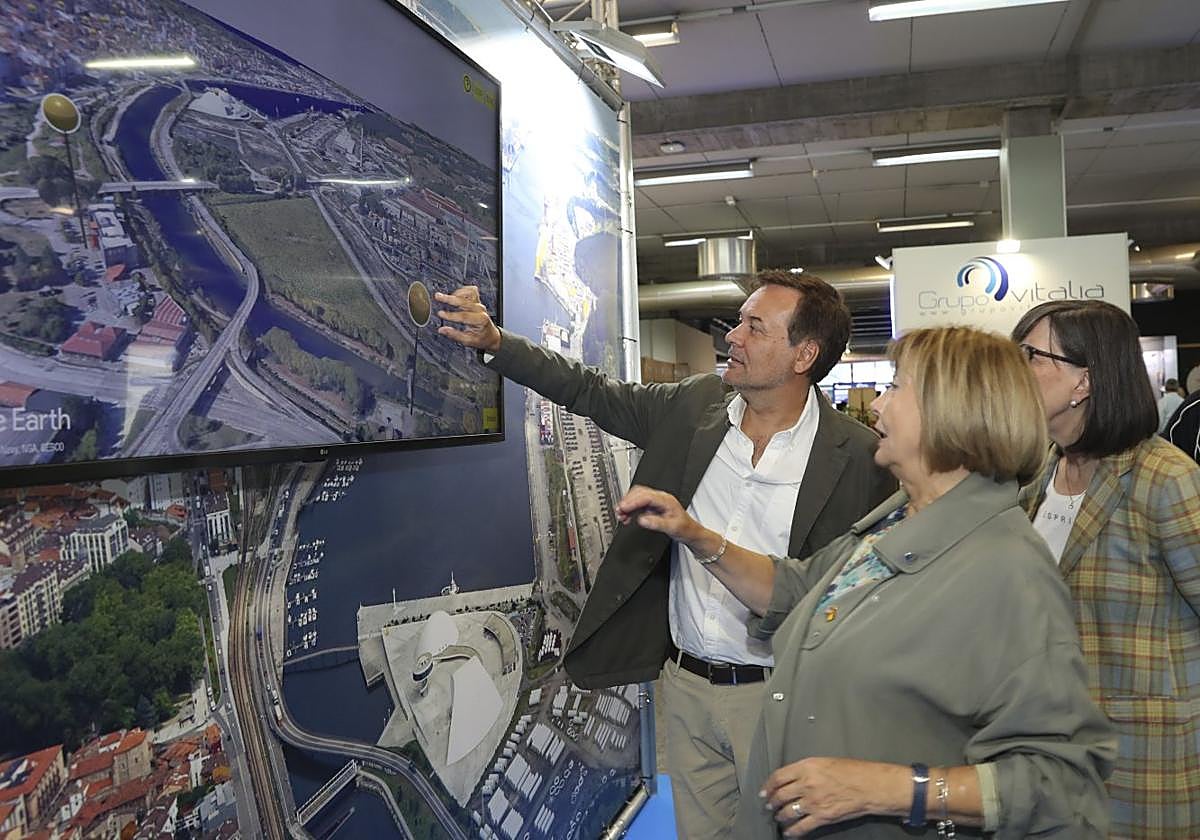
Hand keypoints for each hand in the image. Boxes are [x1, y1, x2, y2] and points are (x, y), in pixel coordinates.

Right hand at [435, 286, 500, 351]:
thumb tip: (442, 330)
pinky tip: (455, 294)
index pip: (463, 315)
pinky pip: (471, 291)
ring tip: (445, 296)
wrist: (490, 335)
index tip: (440, 313)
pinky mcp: (478, 301)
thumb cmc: (481, 338)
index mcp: (480, 320)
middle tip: (438, 296)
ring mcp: (479, 304)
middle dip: (449, 299)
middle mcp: (480, 310)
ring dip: (456, 294)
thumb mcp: (468, 341)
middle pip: (463, 301)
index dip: (450, 314)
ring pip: (468, 293)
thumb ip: (455, 335)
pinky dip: (462, 291)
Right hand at [615, 486, 700, 542]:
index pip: (646, 497)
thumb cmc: (685, 528)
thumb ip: (656, 523)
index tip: (623, 508)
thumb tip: (642, 520)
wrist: (690, 532)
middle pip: (639, 493)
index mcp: (666, 500)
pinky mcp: (652, 507)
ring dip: (627, 504)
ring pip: (637, 497)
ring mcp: (656, 502)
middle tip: (619, 511)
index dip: (633, 501)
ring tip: (620, 514)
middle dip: (627, 501)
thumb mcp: (672, 527)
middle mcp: (660, 498)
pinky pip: (638, 504)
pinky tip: (626, 516)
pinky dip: (630, 509)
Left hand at [759, 757, 907, 836]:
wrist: (868, 786)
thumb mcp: (823, 761)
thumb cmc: (851, 770)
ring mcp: (813, 802)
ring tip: (778, 817)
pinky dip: (792, 831)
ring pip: (787, 811)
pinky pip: (801, 827)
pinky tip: (788, 832)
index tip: (764, 791)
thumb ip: (805, 769)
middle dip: (771, 802)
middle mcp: (806, 784)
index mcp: (806, 767)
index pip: (778, 777)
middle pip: (780, 795)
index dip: (767, 786)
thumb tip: (792, 777)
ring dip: (780, 816)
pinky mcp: (822, 817)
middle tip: (769, 805)